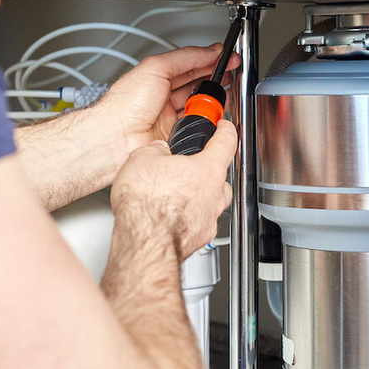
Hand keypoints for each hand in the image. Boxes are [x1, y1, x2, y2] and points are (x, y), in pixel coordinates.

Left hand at [97, 44, 240, 150]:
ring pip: (201, 107)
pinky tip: (208, 116)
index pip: (190, 66)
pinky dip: (207, 122)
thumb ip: (184, 57)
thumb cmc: (124, 106)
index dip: (210, 61)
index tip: (227, 59)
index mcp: (158, 79)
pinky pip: (199, 127)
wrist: (115, 139)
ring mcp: (171, 118)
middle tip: (230, 76)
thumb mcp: (155, 68)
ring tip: (220, 96)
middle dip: (216, 80)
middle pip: (198, 86)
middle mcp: (164, 98)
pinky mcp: (177, 137)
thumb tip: (208, 51)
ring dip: (213, 102)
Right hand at [109, 119, 235, 257]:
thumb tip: (157, 151)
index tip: (224, 127)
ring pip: (212, 203)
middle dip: (208, 170)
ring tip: (178, 194)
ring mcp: (209, 219)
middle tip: (192, 166)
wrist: (146, 240)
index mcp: (208, 169)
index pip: (226, 142)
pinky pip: (199, 223)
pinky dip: (189, 219)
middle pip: (221, 177)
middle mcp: (215, 195)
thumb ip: (156, 150)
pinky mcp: (199, 238)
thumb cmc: (148, 203)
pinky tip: (171, 217)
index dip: (225, 131)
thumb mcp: (142, 158)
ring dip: (200, 197)